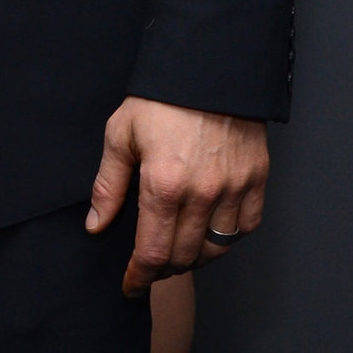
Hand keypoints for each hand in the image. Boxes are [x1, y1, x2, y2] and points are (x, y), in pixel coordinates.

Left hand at [86, 95, 268, 295]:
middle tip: (149, 266)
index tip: (130, 285)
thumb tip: (96, 226)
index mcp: (164, 184)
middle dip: (163, 269)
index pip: (153, 252)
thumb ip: (109, 185)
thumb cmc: (160, 99)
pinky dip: (227, 239)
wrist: (208, 67)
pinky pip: (245, 228)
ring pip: (216, 249)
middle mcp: (202, 193)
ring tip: (177, 251)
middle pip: (184, 257)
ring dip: (194, 258)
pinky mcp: (256, 180)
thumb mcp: (120, 134)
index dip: (139, 276)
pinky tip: (209, 231)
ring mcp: (233, 188)